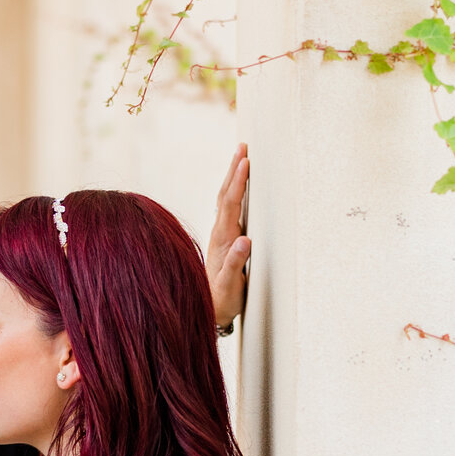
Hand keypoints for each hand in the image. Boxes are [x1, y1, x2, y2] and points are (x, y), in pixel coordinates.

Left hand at [206, 143, 251, 335]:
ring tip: (240, 156)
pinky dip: (233, 191)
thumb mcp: (231, 284)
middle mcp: (220, 233)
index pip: (232, 204)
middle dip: (234, 169)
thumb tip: (245, 241)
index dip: (239, 182)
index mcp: (223, 239)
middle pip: (226, 194)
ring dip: (232, 176)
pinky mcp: (224, 238)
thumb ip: (237, 263)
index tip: (245, 160)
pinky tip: (237, 186)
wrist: (209, 309)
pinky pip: (228, 207)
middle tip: (242, 146)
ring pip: (226, 199)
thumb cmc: (222, 298)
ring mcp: (220, 234)